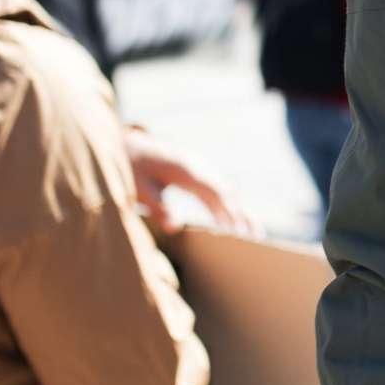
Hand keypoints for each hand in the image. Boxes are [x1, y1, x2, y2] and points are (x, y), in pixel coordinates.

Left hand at [123, 127, 254, 236]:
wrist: (128, 146)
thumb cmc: (132, 168)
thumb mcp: (139, 189)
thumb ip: (157, 207)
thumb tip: (175, 228)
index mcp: (187, 170)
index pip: (216, 192)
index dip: (229, 211)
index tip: (239, 231)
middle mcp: (198, 166)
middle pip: (228, 191)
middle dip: (243, 214)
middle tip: (256, 237)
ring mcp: (200, 168)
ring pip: (226, 190)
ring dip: (239, 210)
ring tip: (252, 233)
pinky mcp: (197, 172)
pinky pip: (217, 189)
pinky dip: (227, 205)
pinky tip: (228, 222)